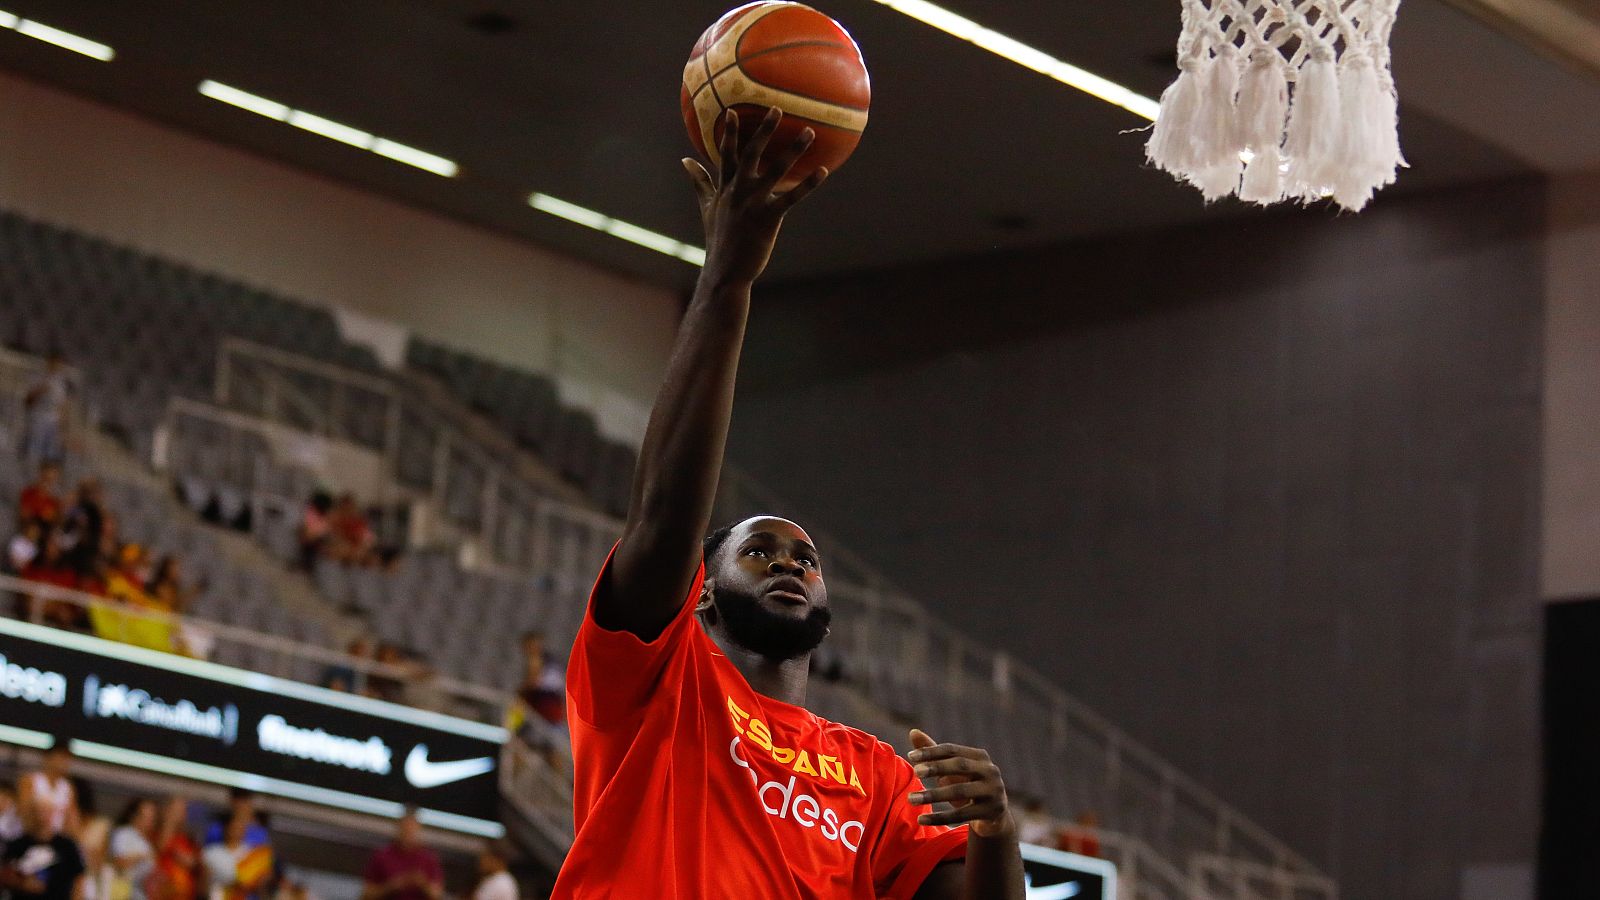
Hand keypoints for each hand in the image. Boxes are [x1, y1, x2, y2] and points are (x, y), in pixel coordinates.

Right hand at [683, 107, 827, 286]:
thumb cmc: (719, 239)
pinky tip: (823, 171)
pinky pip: (791, 198)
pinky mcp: (768, 218)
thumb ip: (700, 182)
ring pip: (775, 171)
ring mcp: (753, 204)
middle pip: (750, 154)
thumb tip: (685, 160)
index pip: (725, 154)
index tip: (733, 110)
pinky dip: (808, 184)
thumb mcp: (707, 208)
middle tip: (777, 108)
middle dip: (763, 130)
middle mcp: (738, 191)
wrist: (725, 271)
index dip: (729, 132)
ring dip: (793, 150)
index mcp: (725, 188)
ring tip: (809, 132)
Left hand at [907, 728, 1015, 838]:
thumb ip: (934, 753)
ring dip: (933, 795)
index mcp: (980, 757)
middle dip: (936, 767)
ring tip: (911, 798)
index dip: (932, 752)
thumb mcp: (952, 771)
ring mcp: (993, 791)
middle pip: (960, 765)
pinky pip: (961, 815)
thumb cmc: (969, 786)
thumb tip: (913, 732)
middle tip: (915, 772)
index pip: (952, 750)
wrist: (994, 817)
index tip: (911, 756)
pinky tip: (921, 819)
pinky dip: (939, 817)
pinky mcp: (991, 812)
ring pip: (960, 791)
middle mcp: (990, 771)